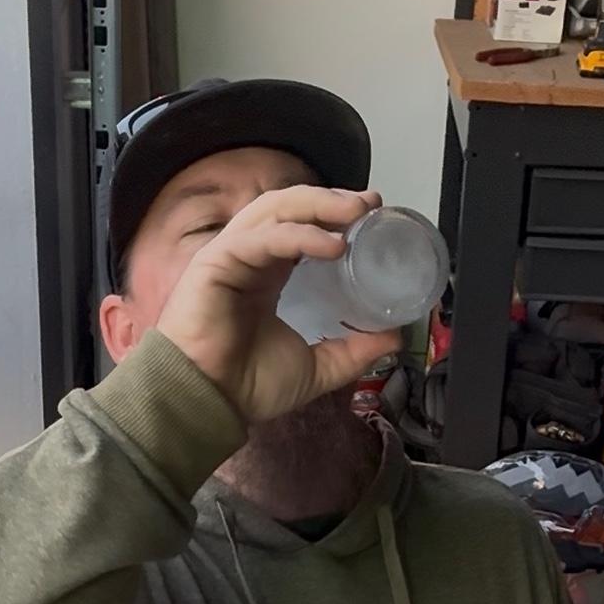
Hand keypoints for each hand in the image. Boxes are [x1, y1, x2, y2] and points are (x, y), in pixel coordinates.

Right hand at [156, 186, 401, 422]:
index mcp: (268, 276)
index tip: (372, 215)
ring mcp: (231, 256)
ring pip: (275, 211)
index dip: (335, 217)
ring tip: (356, 211)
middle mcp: (250, 259)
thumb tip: (394, 338)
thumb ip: (353, 352)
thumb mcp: (317, 368)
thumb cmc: (248, 386)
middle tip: (370, 204)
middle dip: (332, 200)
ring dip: (318, 204)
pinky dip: (299, 236)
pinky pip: (262, 238)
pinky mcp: (216, 262)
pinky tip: (332, 245)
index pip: (302, 228)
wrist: (209, 403)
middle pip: (290, 208)